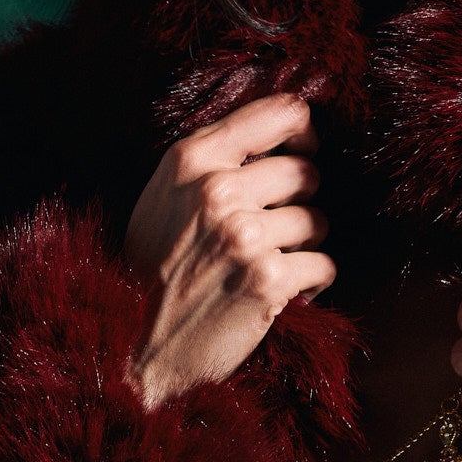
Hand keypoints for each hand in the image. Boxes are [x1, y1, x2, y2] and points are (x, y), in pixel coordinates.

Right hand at [122, 96, 333, 405]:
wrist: (137, 348)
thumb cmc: (152, 271)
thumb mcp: (164, 196)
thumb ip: (212, 159)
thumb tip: (283, 129)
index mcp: (192, 159)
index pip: (283, 113)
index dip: (304, 134)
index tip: (300, 155)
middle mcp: (218, 191)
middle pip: (306, 172)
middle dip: (298, 203)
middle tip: (272, 231)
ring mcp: (244, 236)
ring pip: (318, 221)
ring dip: (303, 246)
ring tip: (269, 264)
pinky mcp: (268, 280)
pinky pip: (324, 265)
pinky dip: (311, 283)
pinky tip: (281, 293)